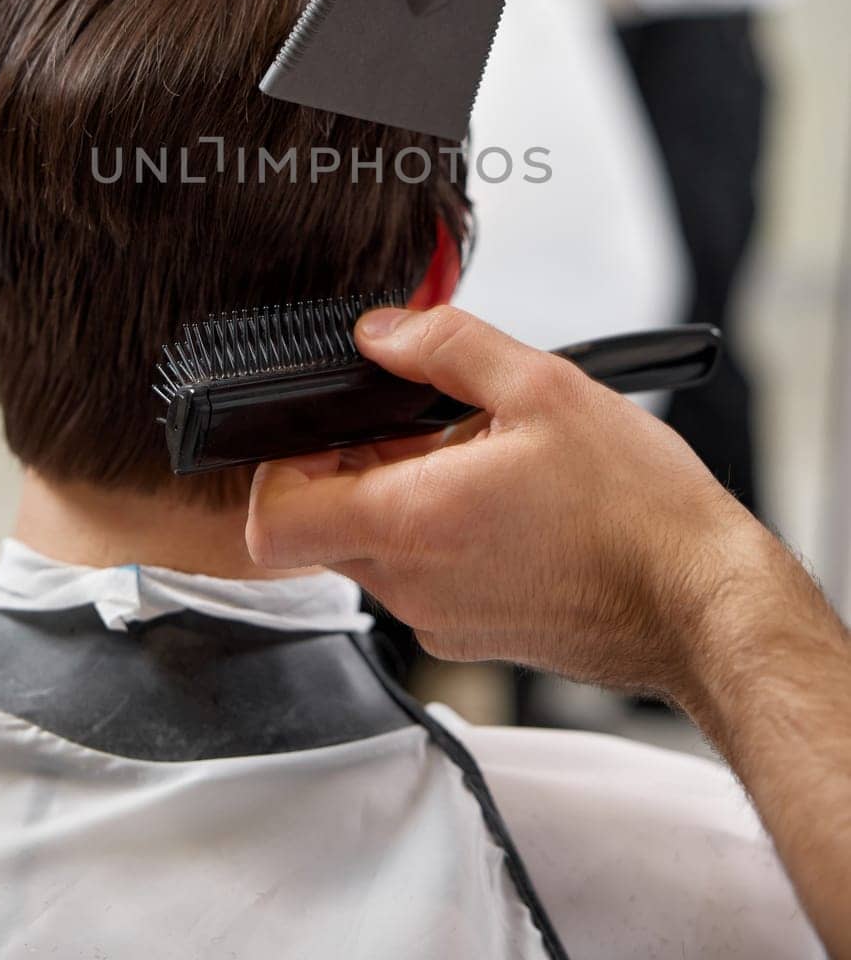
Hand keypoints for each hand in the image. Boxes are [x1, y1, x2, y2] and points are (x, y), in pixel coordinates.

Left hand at [246, 304, 772, 701]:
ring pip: (372, 552)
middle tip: (420, 431)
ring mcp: (439, 621)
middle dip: (351, 470)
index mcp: (412, 522)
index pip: (272, 521)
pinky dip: (436, 538)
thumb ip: (443, 345)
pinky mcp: (470, 639)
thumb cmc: (636, 510)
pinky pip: (419, 580)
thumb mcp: (542, 386)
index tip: (322, 432)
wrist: (700, 601)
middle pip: (320, 528)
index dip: (278, 469)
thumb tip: (381, 332)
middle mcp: (411, 586)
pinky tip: (501, 505)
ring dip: (399, 499)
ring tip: (475, 462)